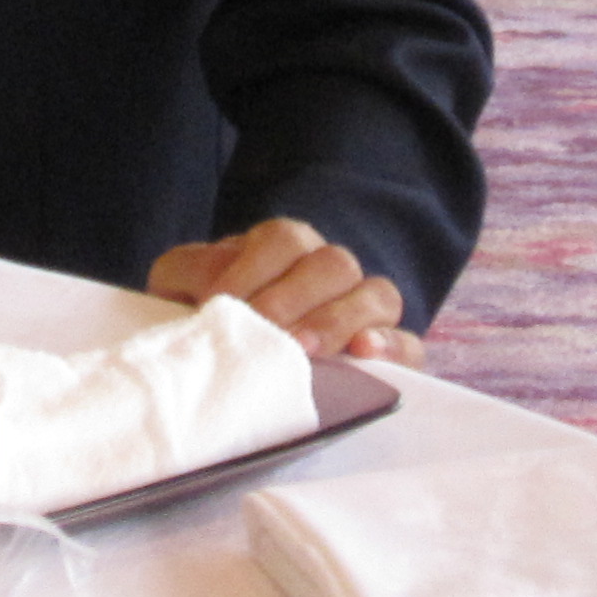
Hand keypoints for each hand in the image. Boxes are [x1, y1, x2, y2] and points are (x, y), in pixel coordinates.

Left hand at [146, 219, 422, 362]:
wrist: (244, 356)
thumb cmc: (216, 315)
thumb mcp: (188, 284)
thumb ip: (189, 273)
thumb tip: (206, 292)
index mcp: (286, 246)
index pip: (281, 240)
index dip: (252, 268)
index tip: (219, 303)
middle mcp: (331, 270)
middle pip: (332, 264)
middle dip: (293, 297)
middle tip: (263, 328)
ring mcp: (365, 309)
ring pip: (376, 295)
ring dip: (338, 320)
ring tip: (303, 348)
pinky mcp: (390, 354)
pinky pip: (408, 344)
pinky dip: (391, 346)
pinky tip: (364, 353)